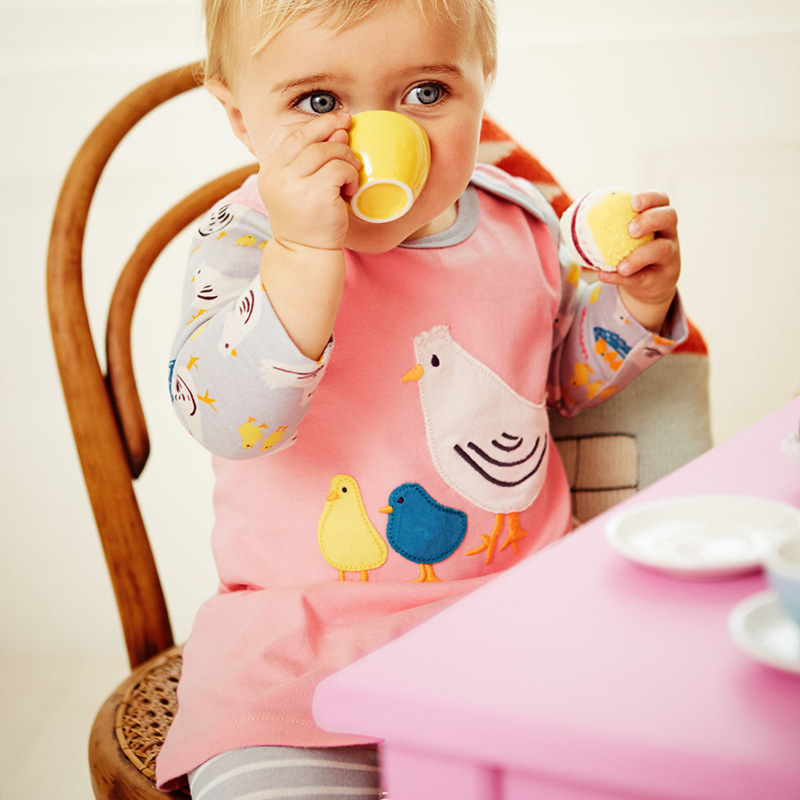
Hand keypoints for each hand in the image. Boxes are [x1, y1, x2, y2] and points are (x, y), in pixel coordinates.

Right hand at [256, 112, 361, 251]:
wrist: (305, 254)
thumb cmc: (307, 221)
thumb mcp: (299, 187)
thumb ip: (309, 160)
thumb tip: (338, 131)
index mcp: (269, 171)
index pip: (287, 134)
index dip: (312, 123)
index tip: (334, 122)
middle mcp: (276, 175)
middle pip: (306, 136)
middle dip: (331, 127)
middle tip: (348, 128)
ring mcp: (294, 184)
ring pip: (326, 150)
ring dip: (345, 156)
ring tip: (351, 172)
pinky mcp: (316, 193)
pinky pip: (340, 168)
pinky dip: (351, 174)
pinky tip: (350, 189)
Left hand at [598, 190, 680, 331]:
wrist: (648, 282)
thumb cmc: (630, 250)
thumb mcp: (622, 236)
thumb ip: (606, 226)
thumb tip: (572, 220)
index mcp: (658, 217)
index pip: (661, 199)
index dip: (650, 197)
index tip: (633, 202)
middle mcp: (668, 233)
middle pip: (669, 217)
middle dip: (649, 220)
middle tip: (630, 229)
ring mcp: (669, 255)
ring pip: (661, 250)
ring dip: (639, 256)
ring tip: (621, 266)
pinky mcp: (662, 278)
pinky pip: (643, 277)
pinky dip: (622, 278)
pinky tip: (604, 275)